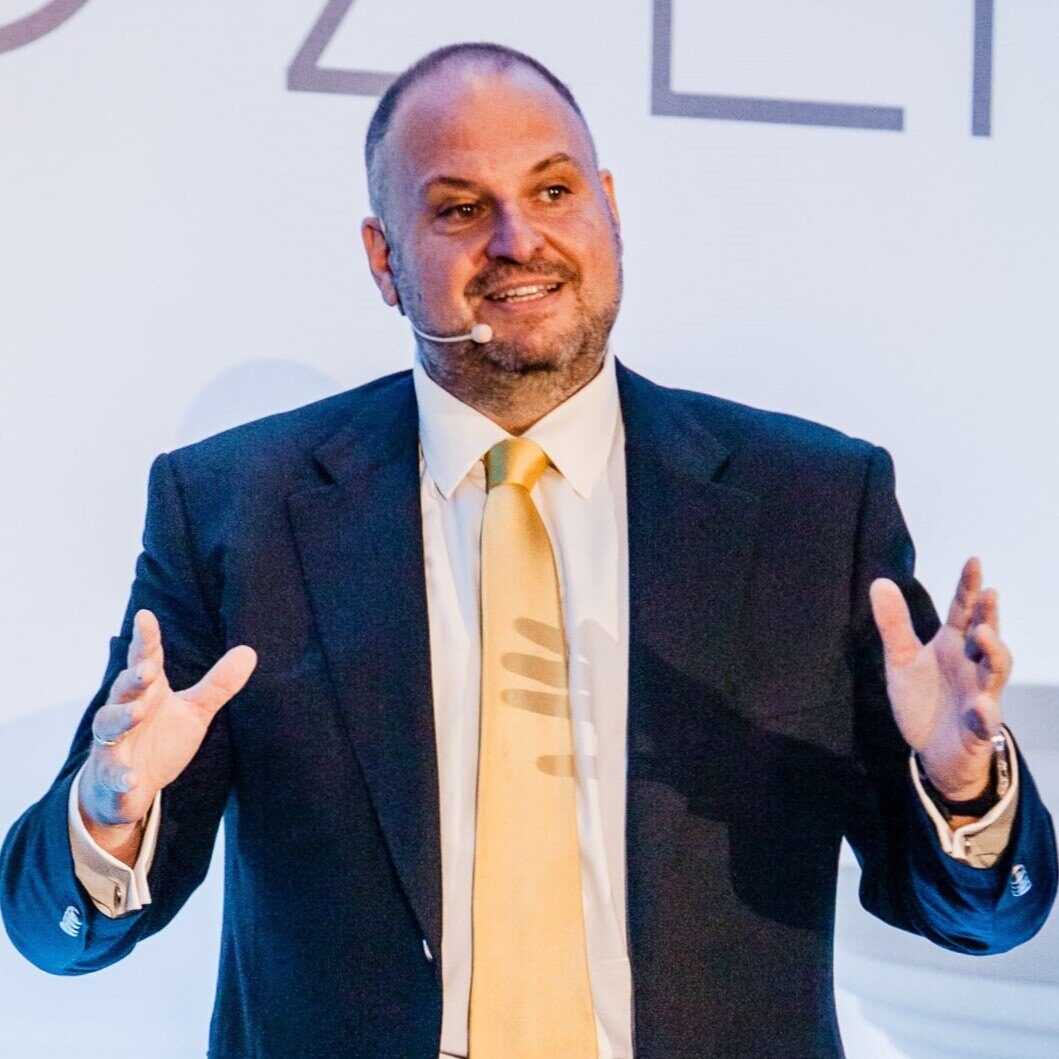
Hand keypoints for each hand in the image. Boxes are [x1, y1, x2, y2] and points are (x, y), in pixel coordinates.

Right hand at [78, 609, 256, 848]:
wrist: (125, 788)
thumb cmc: (160, 740)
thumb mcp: (194, 711)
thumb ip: (218, 684)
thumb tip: (250, 650)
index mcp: (149, 691)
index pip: (146, 659)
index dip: (146, 638)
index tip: (145, 616)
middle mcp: (126, 711)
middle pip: (124, 688)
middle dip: (134, 677)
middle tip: (148, 669)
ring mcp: (114, 743)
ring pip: (109, 724)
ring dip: (122, 717)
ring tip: (138, 712)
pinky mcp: (110, 775)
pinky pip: (112, 774)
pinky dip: (120, 776)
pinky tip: (132, 779)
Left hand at [869, 556, 1012, 799]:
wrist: (932, 750)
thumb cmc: (923, 699)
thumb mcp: (901, 660)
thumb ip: (894, 624)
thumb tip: (880, 581)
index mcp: (953, 645)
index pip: (963, 611)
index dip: (969, 587)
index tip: (974, 560)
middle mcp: (972, 665)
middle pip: (987, 635)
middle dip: (990, 614)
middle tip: (989, 592)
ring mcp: (980, 694)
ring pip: (996, 672)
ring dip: (993, 652)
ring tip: (982, 632)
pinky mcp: (979, 727)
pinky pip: (986, 720)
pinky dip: (985, 712)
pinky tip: (981, 704)